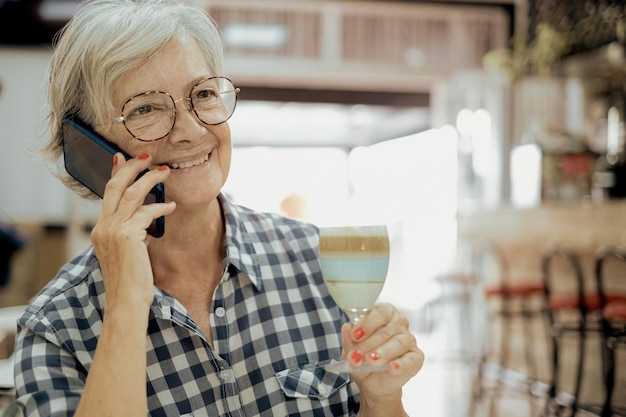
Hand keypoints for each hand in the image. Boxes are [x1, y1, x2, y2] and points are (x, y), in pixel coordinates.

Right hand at [91, 153, 175, 309]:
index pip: (107, 194)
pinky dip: (161, 207)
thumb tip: (147, 217)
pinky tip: (171, 206)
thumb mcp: (128, 252)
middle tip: (146, 156)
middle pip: (116, 186)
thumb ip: (132, 232)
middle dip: (132, 167)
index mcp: (100, 230)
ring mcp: (113, 230)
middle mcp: (103, 227)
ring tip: (165, 172)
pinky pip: (147, 212)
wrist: (127, 301)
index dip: (115, 174)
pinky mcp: (127, 235)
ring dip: (150, 179)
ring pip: (132, 193)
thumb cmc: (131, 280)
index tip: (122, 158)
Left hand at [341, 303, 422, 413]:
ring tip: (370, 361)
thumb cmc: (363, 358)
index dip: (367, 323)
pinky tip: (392, 368)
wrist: (371, 382)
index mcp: (384, 314)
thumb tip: (347, 327)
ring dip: (382, 353)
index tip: (355, 335)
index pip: (380, 311)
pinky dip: (401, 364)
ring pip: (398, 343)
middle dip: (368, 344)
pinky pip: (411, 359)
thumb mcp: (351, 349)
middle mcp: (399, 324)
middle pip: (387, 330)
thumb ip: (349, 339)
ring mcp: (409, 340)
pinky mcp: (416, 358)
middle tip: (356, 355)